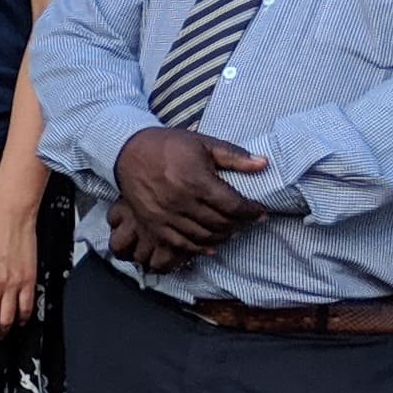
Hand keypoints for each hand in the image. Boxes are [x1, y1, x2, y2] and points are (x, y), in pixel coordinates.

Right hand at [109, 128, 267, 273]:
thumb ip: (234, 156)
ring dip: (222, 237)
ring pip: (203, 237)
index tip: (260, 212)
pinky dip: (199, 249)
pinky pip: (181, 244)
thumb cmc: (168, 145)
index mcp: (197, 181)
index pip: (233, 205)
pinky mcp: (154, 224)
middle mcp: (182, 201)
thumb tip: (264, 163)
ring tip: (232, 230)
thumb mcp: (203, 143)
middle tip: (248, 220)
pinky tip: (211, 246)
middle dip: (240, 224)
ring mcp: (166, 216)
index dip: (252, 212)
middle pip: (221, 223)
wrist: (128, 152)